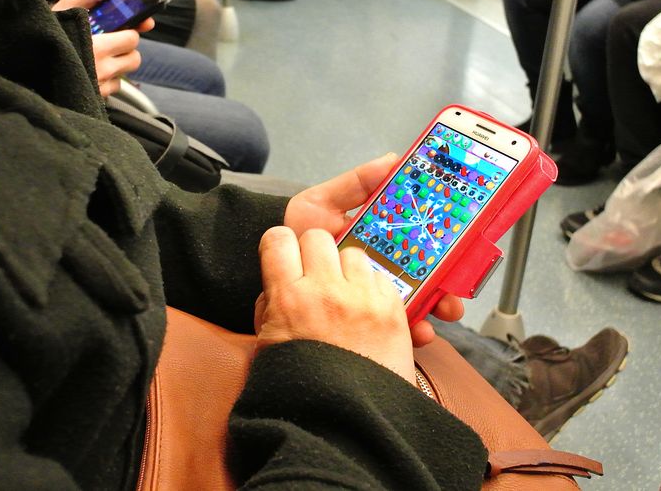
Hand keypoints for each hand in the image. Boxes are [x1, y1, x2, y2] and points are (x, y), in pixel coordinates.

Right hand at [52, 0, 154, 96]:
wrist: (22, 64)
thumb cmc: (46, 31)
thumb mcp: (66, 8)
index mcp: (97, 46)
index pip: (131, 39)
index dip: (129, 32)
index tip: (124, 29)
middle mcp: (101, 70)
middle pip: (134, 59)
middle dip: (126, 49)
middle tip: (111, 42)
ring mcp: (98, 87)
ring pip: (123, 76)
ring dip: (116, 66)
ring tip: (98, 57)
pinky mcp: (93, 99)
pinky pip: (111, 90)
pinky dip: (105, 81)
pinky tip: (90, 71)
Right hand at [254, 227, 415, 382]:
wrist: (349, 423)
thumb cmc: (304, 390)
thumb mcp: (268, 347)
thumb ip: (270, 308)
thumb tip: (278, 283)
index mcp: (287, 299)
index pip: (277, 239)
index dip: (280, 247)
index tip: (285, 258)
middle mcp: (325, 290)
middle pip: (317, 237)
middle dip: (314, 253)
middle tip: (317, 277)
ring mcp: (362, 297)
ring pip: (352, 253)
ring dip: (347, 270)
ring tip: (346, 297)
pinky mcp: (392, 308)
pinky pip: (381, 276)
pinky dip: (373, 289)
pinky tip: (367, 312)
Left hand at [284, 153, 466, 345]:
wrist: (277, 271)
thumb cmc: (300, 234)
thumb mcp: (323, 203)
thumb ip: (355, 184)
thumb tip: (392, 160)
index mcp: (386, 236)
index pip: (425, 236)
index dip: (449, 238)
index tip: (467, 238)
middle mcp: (390, 266)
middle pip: (433, 272)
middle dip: (453, 280)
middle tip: (459, 281)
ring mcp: (382, 294)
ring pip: (424, 302)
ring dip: (442, 306)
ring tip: (445, 307)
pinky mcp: (371, 319)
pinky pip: (400, 327)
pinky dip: (416, 330)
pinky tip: (419, 329)